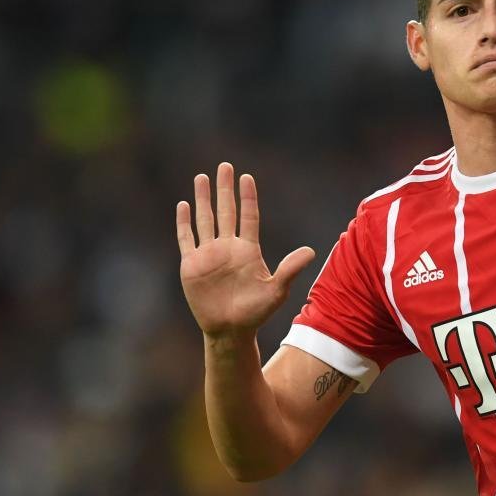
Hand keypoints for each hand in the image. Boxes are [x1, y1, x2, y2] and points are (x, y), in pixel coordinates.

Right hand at [176, 162, 315, 337]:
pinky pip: (186, 238)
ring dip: (203, 199)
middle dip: (225, 189)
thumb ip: (290, 269)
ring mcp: (208, 254)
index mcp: (248, 249)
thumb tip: (311, 251)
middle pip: (226, 211)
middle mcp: (228, 247)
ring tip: (202, 177)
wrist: (230, 330)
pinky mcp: (191, 265)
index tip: (247, 177)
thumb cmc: (255, 312)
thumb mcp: (276, 290)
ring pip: (205, 219)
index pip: (249, 216)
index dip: (248, 197)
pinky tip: (184, 205)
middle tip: (225, 166)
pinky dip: (184, 222)